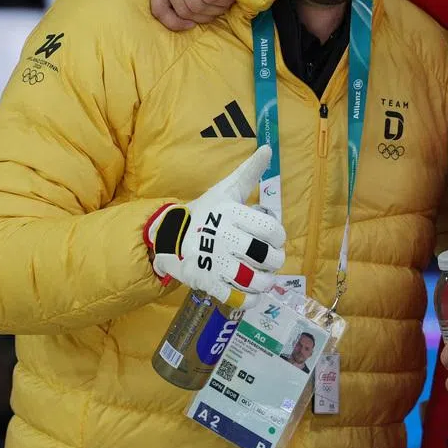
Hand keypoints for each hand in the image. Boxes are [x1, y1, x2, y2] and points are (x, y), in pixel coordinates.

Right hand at [145, 146, 284, 308]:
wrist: (169, 235)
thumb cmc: (206, 211)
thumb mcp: (226, 189)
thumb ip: (248, 172)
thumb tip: (267, 148)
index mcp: (230, 213)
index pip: (271, 230)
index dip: (279, 238)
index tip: (274, 239)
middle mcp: (222, 236)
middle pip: (265, 256)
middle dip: (275, 261)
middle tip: (271, 260)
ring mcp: (213, 261)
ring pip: (254, 279)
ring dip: (265, 281)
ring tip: (264, 277)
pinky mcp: (205, 281)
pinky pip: (236, 297)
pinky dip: (250, 300)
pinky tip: (253, 294)